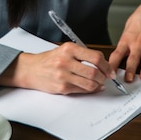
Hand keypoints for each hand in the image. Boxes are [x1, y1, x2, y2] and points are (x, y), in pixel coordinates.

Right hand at [0, 42, 114, 94]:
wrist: (30, 69)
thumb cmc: (49, 59)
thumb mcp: (64, 50)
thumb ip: (82, 55)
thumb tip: (102, 65)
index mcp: (69, 49)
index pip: (95, 57)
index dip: (106, 65)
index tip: (110, 70)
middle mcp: (66, 61)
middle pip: (94, 72)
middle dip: (104, 77)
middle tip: (106, 78)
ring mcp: (63, 76)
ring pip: (90, 83)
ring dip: (98, 85)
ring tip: (99, 83)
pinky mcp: (62, 87)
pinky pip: (81, 90)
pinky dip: (89, 90)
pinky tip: (90, 87)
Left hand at [109, 0, 140, 82]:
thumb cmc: (138, 21)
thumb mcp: (126, 30)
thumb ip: (123, 44)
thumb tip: (116, 59)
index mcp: (127, 40)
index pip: (117, 54)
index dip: (112, 64)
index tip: (109, 74)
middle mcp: (138, 43)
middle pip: (133, 58)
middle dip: (130, 70)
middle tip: (128, 79)